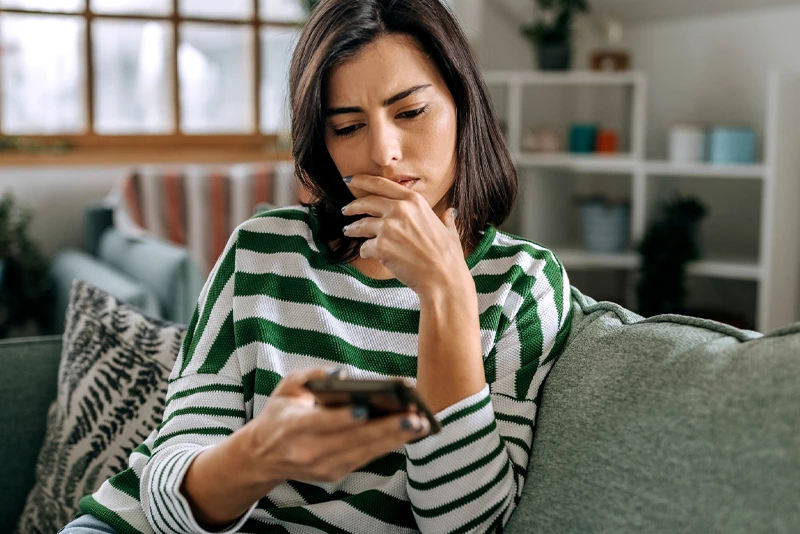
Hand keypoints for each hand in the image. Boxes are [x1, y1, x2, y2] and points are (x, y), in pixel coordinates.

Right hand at [246, 368, 429, 484]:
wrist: (263, 456)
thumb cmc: (281, 413)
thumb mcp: (287, 387)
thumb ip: (312, 376)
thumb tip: (342, 373)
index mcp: (292, 427)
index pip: (320, 423)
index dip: (342, 418)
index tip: (365, 409)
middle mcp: (307, 452)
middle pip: (351, 441)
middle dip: (385, 429)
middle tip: (414, 418)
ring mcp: (322, 467)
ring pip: (363, 453)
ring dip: (395, 439)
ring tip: (421, 425)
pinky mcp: (334, 474)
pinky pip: (365, 459)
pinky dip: (388, 446)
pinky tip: (408, 433)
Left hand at [341, 174, 466, 293]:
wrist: (443, 278)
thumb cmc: (448, 257)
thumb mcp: (449, 231)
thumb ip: (445, 218)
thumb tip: (450, 212)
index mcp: (414, 201)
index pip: (381, 184)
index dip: (362, 180)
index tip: (351, 180)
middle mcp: (400, 210)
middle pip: (366, 202)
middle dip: (352, 206)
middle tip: (345, 209)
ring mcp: (388, 228)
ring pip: (361, 225)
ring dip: (352, 228)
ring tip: (348, 231)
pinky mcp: (381, 246)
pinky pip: (364, 247)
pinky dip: (365, 251)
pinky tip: (368, 253)